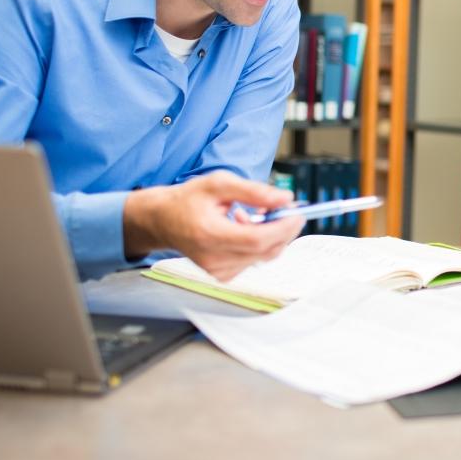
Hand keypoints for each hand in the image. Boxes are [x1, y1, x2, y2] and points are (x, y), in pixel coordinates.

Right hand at [123, 171, 305, 280]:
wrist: (163, 221)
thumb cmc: (188, 200)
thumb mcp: (220, 183)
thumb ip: (254, 191)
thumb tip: (285, 199)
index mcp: (209, 235)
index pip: (257, 239)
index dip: (283, 227)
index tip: (297, 212)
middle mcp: (213, 259)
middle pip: (265, 251)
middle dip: (284, 229)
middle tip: (287, 209)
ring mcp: (217, 271)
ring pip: (263, 256)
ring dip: (270, 235)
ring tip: (251, 214)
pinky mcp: (222, 276)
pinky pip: (253, 260)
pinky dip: (258, 244)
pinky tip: (242, 227)